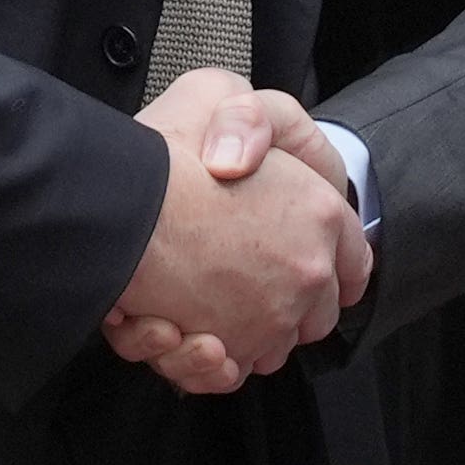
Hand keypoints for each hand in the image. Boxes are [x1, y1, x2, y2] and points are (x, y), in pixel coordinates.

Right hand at [102, 72, 362, 388]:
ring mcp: (271, 317)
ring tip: (198, 307)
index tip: (306, 262)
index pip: (353, 256)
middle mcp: (308, 271)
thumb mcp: (215, 94)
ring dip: (243, 333)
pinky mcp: (230, 351)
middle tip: (245, 280)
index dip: (333, 260)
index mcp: (320, 210)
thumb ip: (251, 122)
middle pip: (320, 310)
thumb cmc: (161, 149)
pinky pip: (231, 371)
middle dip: (292, 303)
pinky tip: (179, 332)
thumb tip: (247, 160)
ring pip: (274, 344)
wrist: (111, 202)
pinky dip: (207, 362)